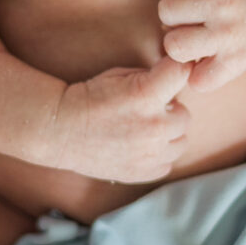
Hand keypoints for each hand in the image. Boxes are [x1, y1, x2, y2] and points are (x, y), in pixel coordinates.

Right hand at [48, 57, 192, 182]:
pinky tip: (139, 147)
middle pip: (185, 115)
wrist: (60, 130)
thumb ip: (152, 77)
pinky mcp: (143, 173)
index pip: (182, 73)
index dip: (175, 71)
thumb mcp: (119, 75)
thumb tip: (176, 79)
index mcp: (146, 95)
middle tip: (147, 110)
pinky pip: (168, 163)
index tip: (168, 74)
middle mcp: (154, 126)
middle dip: (169, 110)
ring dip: (167, 134)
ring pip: (181, 142)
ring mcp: (150, 154)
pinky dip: (158, 155)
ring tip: (144, 130)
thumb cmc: (89, 98)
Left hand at [155, 0, 245, 91]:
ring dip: (178, 45)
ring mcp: (230, 34)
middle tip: (190, 19)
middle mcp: (224, 1)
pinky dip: (197, 76)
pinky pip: (195, 80)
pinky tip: (208, 63)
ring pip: (174, 46)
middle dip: (172, 16)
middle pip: (166, 10)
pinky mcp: (235, 64)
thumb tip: (160, 22)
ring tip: (194, 41)